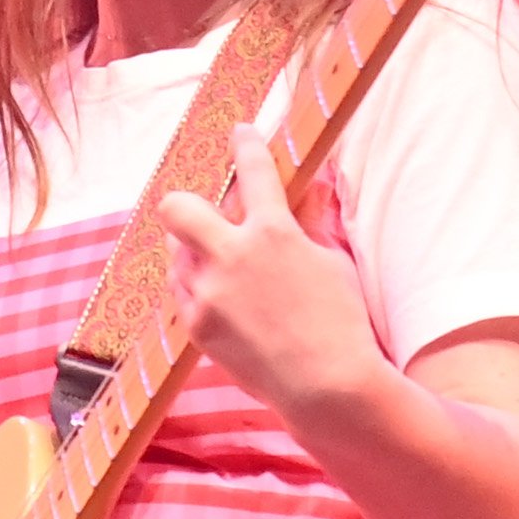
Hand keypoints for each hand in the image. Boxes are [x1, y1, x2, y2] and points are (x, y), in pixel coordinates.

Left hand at [155, 122, 382, 423]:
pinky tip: (222, 299)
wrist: (325, 386)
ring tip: (225, 267)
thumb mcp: (333, 263)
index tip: (240, 132)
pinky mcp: (196, 326)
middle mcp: (231, 257)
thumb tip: (308, 188)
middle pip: (177, 207)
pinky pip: (182, 292)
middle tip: (207, 213)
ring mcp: (208, 294)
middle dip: (187, 204)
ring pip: (176, 253)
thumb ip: (311, 222)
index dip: (245, 144)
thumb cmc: (341, 323)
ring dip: (195, 251)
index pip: (253, 171)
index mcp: (273, 233)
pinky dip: (198, 288)